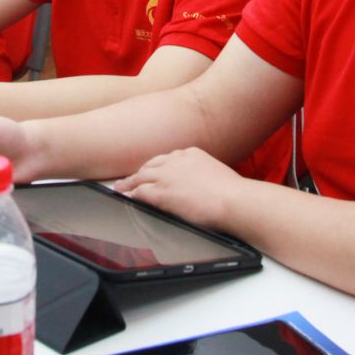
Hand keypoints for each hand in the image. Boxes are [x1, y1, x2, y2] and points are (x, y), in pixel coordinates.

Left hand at [119, 147, 246, 230]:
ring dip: (130, 183)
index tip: (154, 171)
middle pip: (152, 165)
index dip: (158, 166)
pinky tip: (127, 197)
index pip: (168, 158)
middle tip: (132, 178)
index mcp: (191, 154)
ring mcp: (167, 176)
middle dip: (141, 172)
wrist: (233, 200)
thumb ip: (204, 175)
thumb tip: (203, 186)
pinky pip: (141, 192)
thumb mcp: (217, 174)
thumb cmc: (233, 193)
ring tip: (121, 187)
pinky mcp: (161, 193)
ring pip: (141, 177)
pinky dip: (132, 194)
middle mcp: (176, 161)